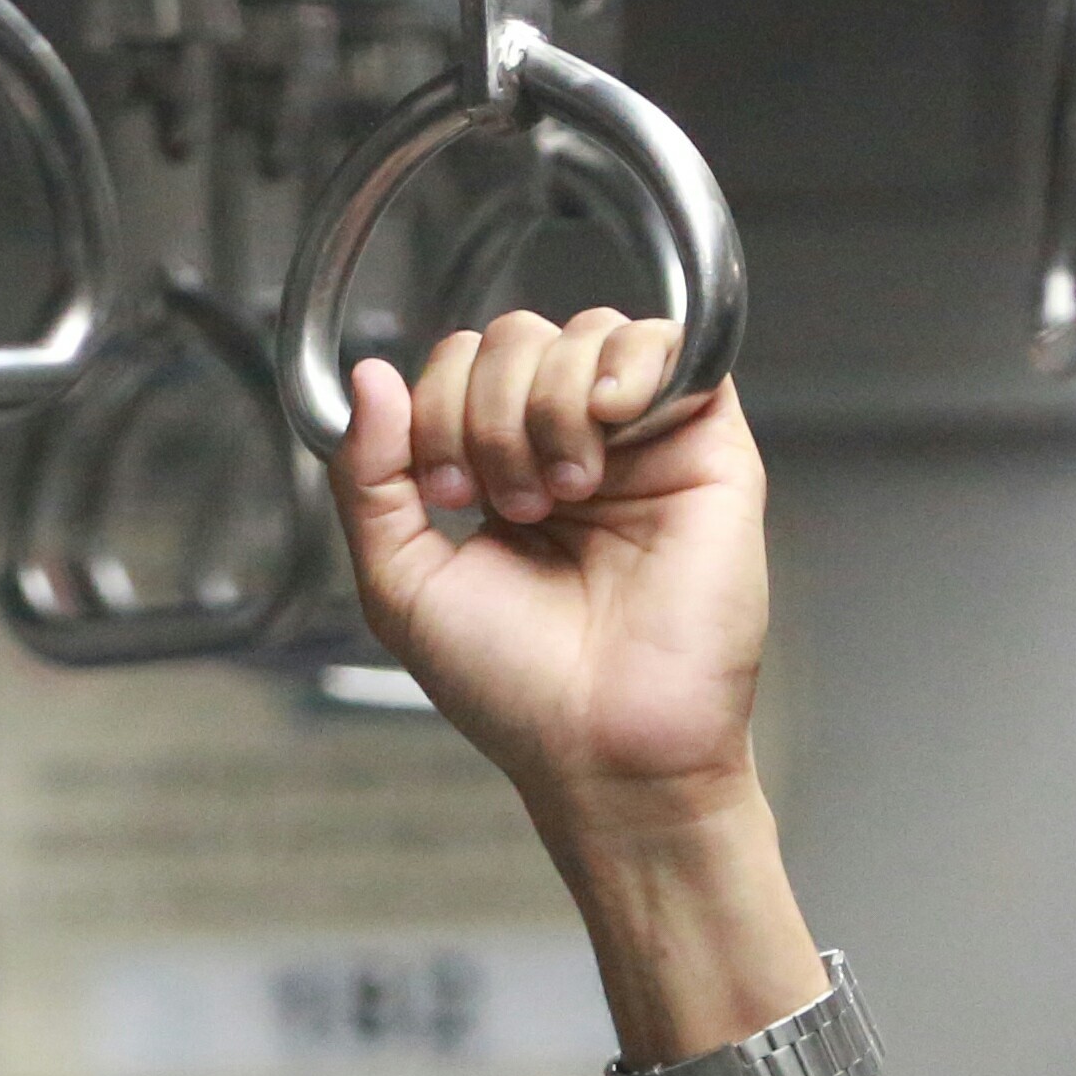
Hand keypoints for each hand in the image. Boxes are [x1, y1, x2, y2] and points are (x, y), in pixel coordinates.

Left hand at [329, 310, 764, 840]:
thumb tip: (367, 378)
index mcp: (502, 473)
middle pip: (517, 335)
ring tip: (564, 492)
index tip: (447, 497)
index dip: (437, 407)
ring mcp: (641, 444)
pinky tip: (608, 430)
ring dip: (549, 403)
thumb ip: (369, 477)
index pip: (460, 366)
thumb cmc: (515, 689)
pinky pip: (670, 343)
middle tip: (509, 504)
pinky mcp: (708, 446)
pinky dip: (626, 367)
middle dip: (486, 409)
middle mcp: (572, 448)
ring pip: (586, 331)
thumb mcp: (401, 582)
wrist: (604, 744)